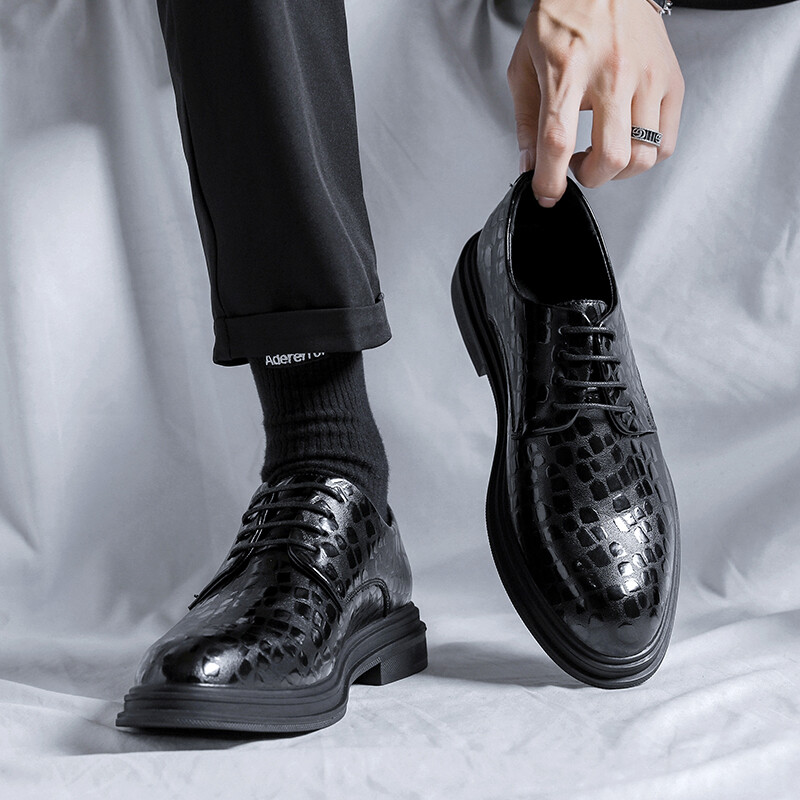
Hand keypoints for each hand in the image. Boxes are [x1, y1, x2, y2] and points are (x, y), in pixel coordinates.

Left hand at [507, 0, 683, 206]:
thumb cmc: (562, 17)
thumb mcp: (525, 65)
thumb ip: (525, 121)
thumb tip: (530, 167)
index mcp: (568, 69)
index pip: (558, 140)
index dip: (550, 179)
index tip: (547, 194)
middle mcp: (613, 73)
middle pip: (612, 157)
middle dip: (591, 179)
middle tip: (578, 168)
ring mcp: (648, 76)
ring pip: (644, 156)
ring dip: (619, 171)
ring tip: (602, 153)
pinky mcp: (672, 79)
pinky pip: (667, 141)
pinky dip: (647, 155)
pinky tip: (628, 140)